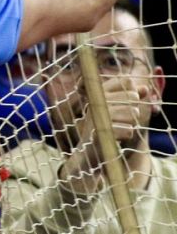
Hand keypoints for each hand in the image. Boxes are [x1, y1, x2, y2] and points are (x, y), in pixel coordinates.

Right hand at [60, 73, 153, 191]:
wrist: (88, 153)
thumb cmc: (105, 128)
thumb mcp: (117, 110)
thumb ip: (131, 97)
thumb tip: (144, 88)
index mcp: (98, 93)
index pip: (126, 80)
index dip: (132, 90)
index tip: (125, 101)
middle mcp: (96, 101)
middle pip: (132, 97)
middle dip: (133, 110)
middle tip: (122, 119)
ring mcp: (96, 116)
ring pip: (132, 113)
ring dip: (130, 123)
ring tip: (118, 128)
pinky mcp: (100, 132)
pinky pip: (128, 130)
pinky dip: (126, 135)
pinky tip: (115, 138)